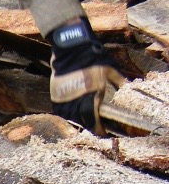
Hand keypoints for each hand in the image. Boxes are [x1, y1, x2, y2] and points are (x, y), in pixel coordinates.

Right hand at [48, 17, 125, 135]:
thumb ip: (120, 83)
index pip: (93, 119)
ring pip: (70, 117)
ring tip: (85, 121)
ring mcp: (64, 98)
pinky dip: (67, 115)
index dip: (98, 129)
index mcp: (91, 94)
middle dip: (89, 126)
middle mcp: (76, 99)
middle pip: (81, 120)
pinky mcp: (56, 95)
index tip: (103, 134)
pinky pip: (60, 111)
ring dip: (78, 121)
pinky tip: (73, 114)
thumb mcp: (111, 70)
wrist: (71, 50)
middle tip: (96, 128)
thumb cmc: (93, 59)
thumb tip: (128, 93)